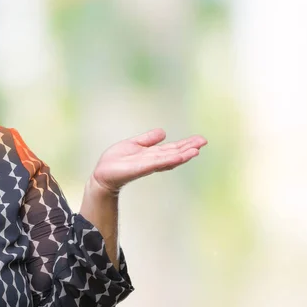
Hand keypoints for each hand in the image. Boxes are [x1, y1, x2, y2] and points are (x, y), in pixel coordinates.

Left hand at [91, 129, 206, 194]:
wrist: (103, 174)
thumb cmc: (116, 161)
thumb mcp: (134, 145)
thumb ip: (148, 140)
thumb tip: (164, 132)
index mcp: (152, 154)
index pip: (172, 149)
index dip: (185, 144)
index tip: (199, 140)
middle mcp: (153, 160)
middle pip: (174, 154)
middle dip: (188, 148)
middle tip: (204, 142)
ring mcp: (148, 165)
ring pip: (168, 159)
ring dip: (182, 155)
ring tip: (196, 151)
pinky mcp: (140, 168)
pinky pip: (156, 163)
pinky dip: (168, 160)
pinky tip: (178, 157)